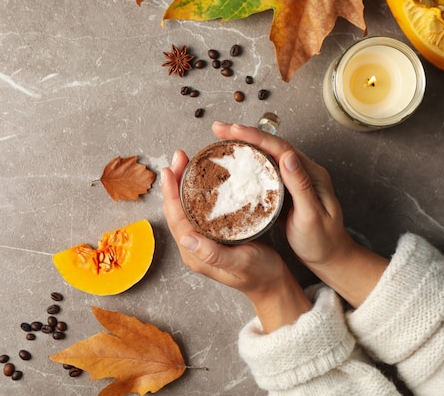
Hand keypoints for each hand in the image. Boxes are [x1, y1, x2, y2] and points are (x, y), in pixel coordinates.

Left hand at [161, 149, 310, 331]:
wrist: (273, 284)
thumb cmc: (259, 275)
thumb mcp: (239, 263)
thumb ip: (212, 254)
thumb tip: (185, 238)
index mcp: (195, 253)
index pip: (175, 218)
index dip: (170, 193)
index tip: (169, 170)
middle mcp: (194, 246)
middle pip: (176, 210)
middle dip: (174, 182)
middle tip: (180, 157)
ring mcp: (202, 240)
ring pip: (185, 208)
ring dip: (183, 185)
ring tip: (187, 163)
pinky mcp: (212, 235)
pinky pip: (197, 210)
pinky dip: (196, 192)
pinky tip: (202, 180)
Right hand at [211, 121, 353, 266]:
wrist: (330, 257)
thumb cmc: (322, 241)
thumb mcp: (312, 216)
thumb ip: (301, 186)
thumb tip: (288, 157)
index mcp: (311, 174)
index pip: (280, 148)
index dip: (255, 136)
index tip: (233, 130)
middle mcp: (302, 171)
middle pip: (271, 145)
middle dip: (244, 134)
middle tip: (218, 129)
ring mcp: (292, 179)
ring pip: (265, 155)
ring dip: (244, 145)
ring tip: (221, 140)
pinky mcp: (284, 190)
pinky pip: (263, 170)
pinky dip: (247, 162)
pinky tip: (233, 163)